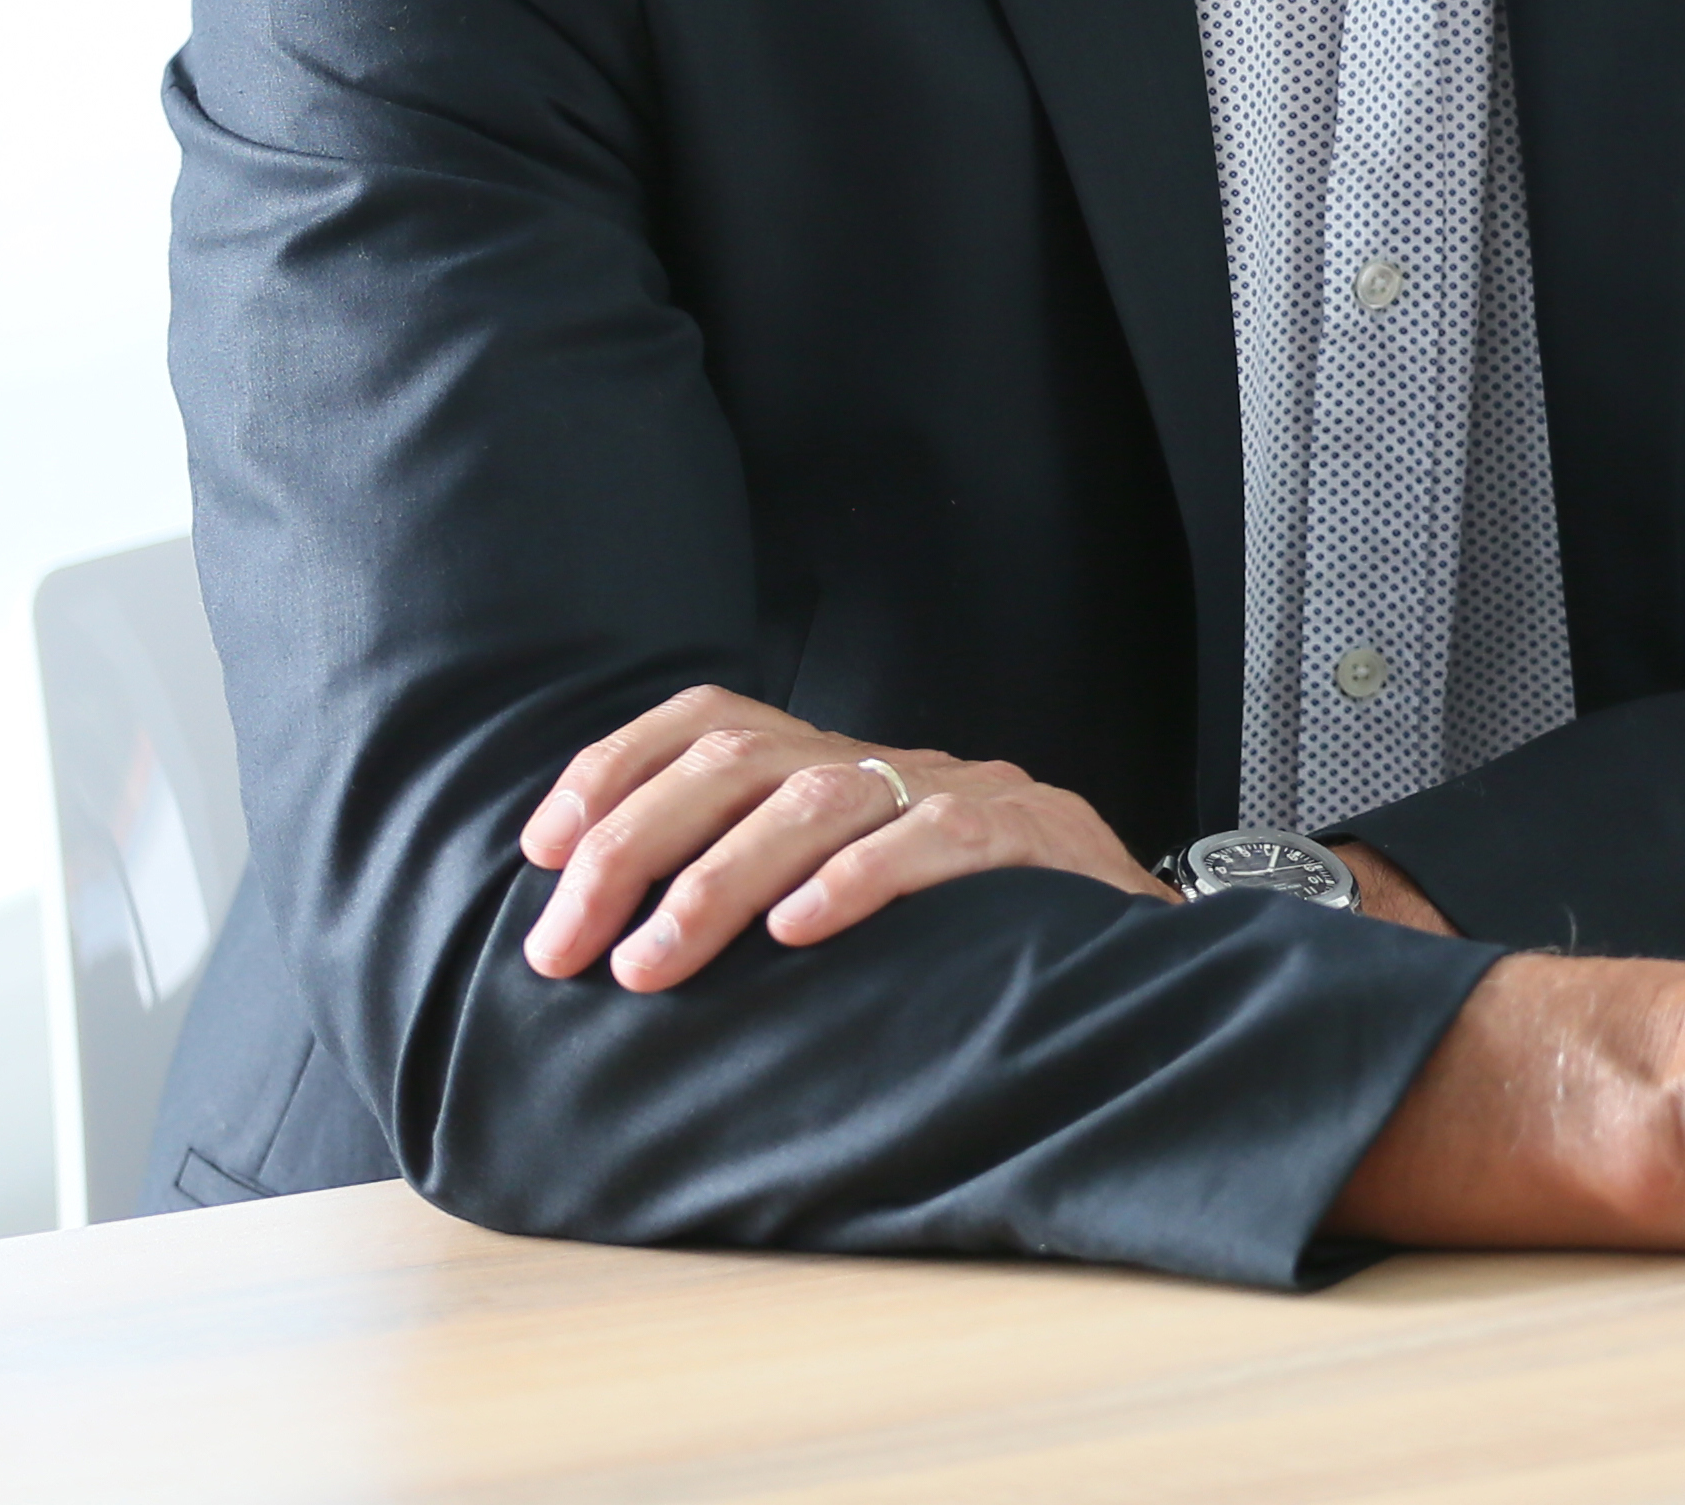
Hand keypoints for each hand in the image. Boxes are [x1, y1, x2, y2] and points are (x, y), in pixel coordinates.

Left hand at [517, 684, 1168, 988]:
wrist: (1141, 948)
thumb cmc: (980, 931)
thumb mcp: (860, 890)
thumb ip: (766, 891)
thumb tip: (615, 939)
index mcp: (845, 765)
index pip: (712, 719)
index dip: (616, 768)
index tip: (543, 849)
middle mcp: (891, 762)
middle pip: (738, 759)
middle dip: (628, 847)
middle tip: (565, 946)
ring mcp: (960, 792)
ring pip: (816, 799)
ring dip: (713, 883)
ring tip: (650, 965)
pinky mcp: (1026, 836)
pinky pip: (932, 839)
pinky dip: (856, 881)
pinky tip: (799, 932)